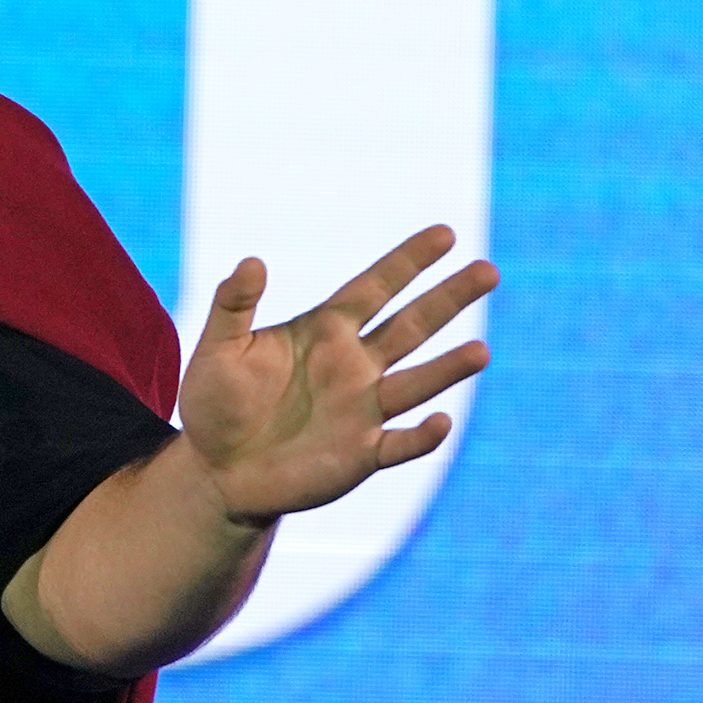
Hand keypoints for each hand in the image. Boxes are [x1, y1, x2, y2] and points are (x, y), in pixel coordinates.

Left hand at [177, 225, 495, 526]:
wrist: (216, 469)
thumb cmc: (214, 401)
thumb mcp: (218, 347)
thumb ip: (234, 304)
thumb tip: (253, 260)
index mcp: (322, 332)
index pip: (374, 288)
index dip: (408, 261)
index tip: (446, 233)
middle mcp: (352, 366)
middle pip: (410, 326)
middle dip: (448, 299)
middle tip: (488, 270)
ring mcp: (361, 411)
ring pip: (416, 383)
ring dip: (447, 369)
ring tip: (481, 352)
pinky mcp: (362, 455)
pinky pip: (401, 444)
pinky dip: (422, 436)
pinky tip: (440, 422)